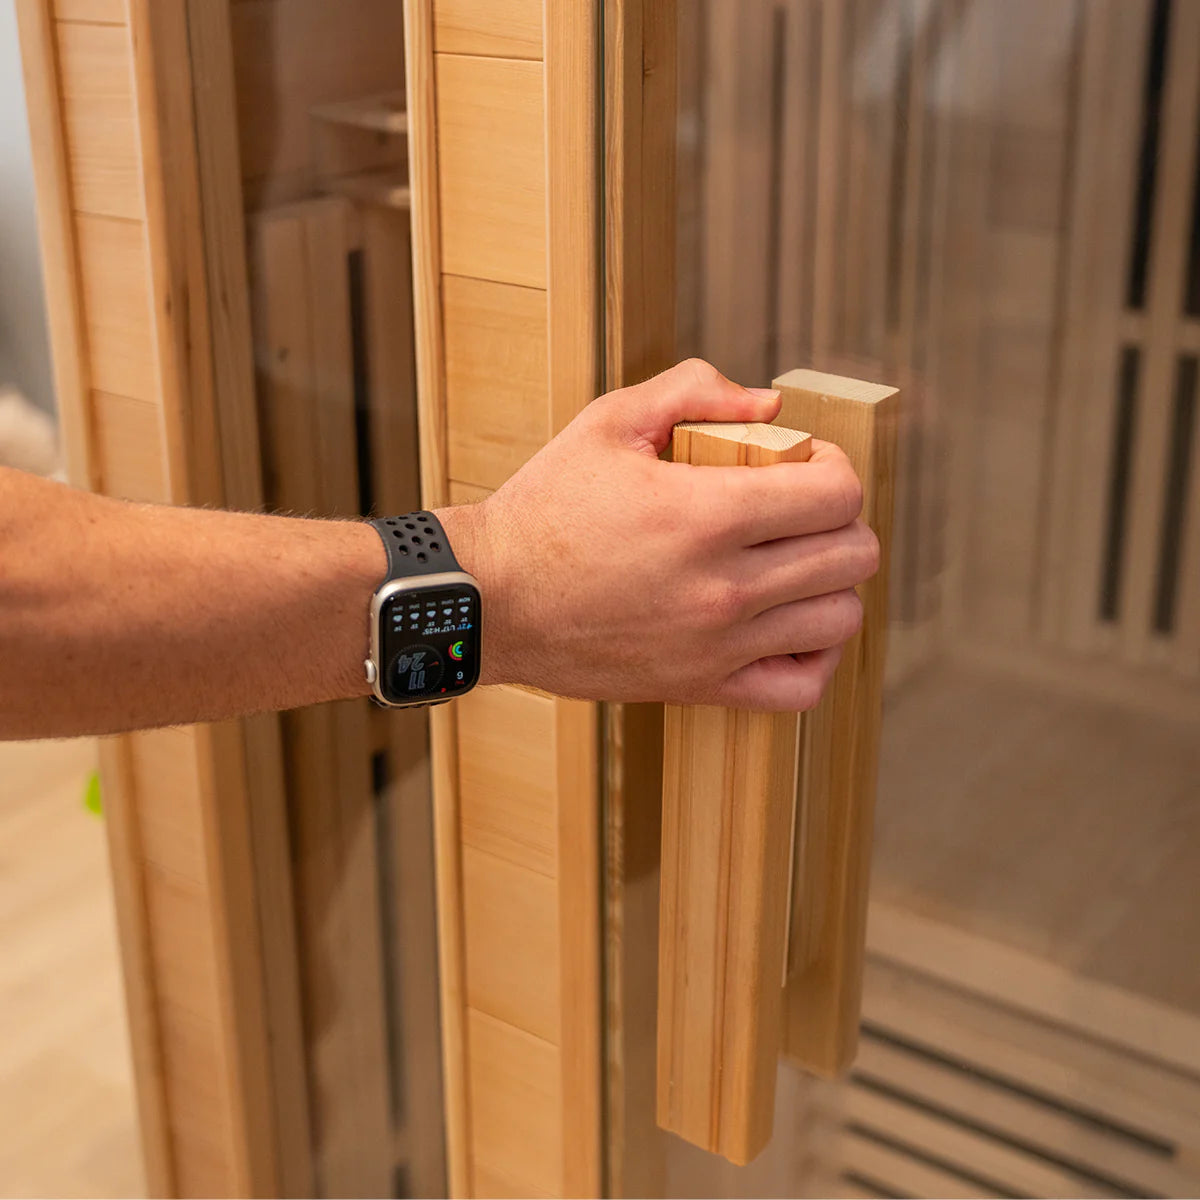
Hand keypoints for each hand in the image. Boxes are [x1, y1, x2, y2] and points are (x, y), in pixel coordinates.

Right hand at [439, 359, 878, 710]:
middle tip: (802, 511)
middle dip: (841, 521)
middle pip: (853, 556)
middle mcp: (724, 586)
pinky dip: (815, 656)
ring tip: (796, 566)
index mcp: (706, 514)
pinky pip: (802, 688)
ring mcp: (717, 645)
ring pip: (840, 619)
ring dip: (833, 585)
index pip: (837, 495)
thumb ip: (692, 390)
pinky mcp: (702, 686)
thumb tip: (770, 404)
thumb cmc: (545, 509)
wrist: (490, 601)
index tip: (807, 465)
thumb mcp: (607, 424)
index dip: (837, 469)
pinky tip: (788, 627)